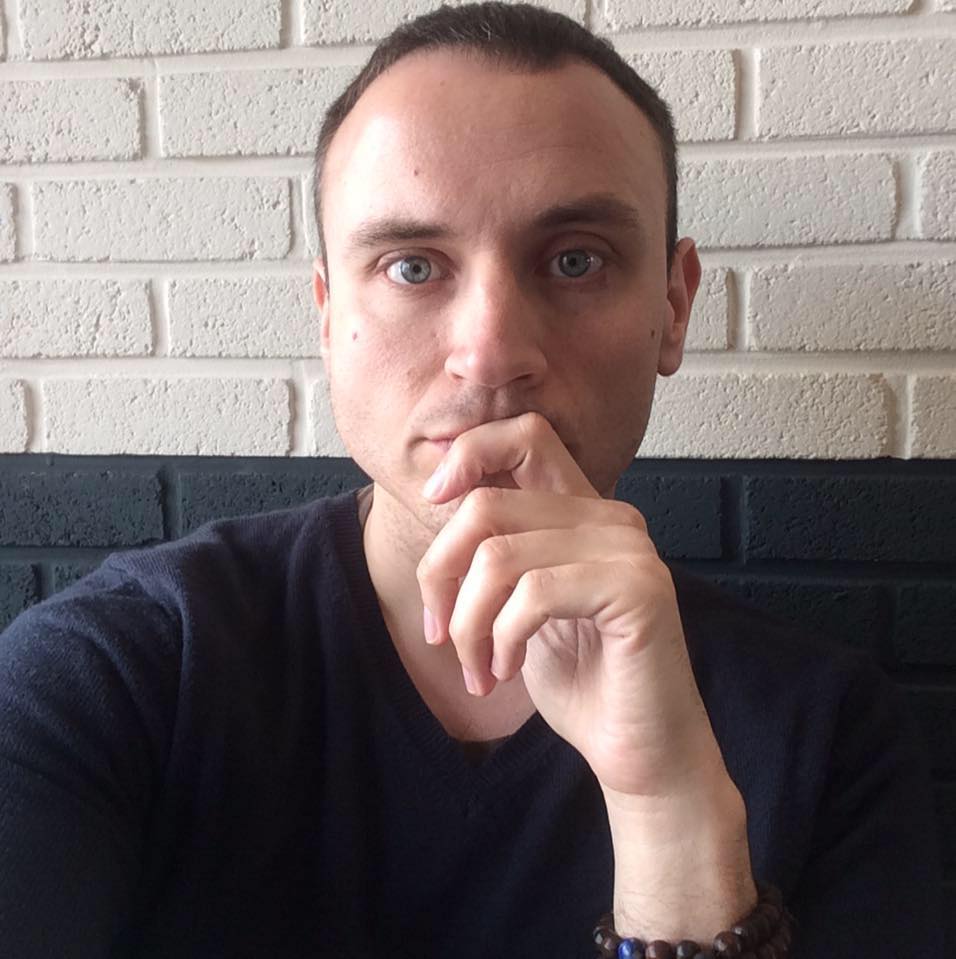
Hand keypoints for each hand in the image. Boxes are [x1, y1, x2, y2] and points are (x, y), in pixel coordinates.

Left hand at [416, 411, 728, 800]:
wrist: (640, 752)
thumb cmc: (580, 680)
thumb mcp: (520, 606)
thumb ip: (497, 553)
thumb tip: (439, 503)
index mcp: (584, 513)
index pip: (524, 435)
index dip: (468, 454)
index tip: (433, 503)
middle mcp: (612, 518)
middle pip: (487, 505)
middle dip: (441, 573)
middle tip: (442, 633)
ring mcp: (629, 549)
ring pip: (499, 556)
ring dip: (468, 623)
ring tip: (476, 667)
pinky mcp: (638, 589)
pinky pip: (533, 594)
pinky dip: (500, 638)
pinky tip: (505, 670)